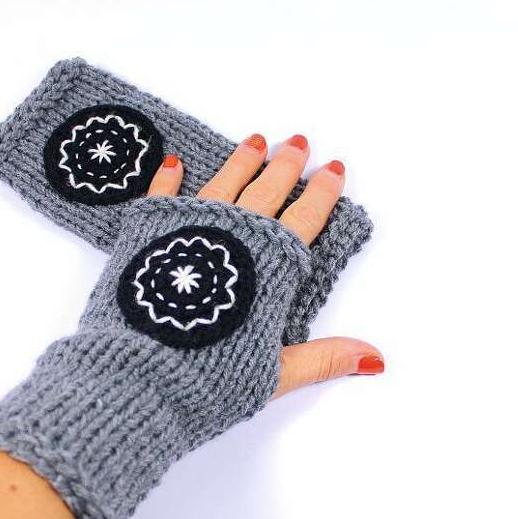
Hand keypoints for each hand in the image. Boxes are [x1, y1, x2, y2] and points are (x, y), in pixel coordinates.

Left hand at [146, 133, 383, 396]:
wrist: (140, 377)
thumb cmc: (210, 379)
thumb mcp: (275, 373)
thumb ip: (324, 358)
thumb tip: (377, 358)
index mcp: (270, 268)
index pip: (305, 220)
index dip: (322, 193)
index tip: (334, 167)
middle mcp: (234, 238)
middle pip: (268, 193)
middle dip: (287, 165)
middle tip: (299, 142)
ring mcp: (189, 230)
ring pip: (224, 184)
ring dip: (243, 160)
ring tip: (256, 139)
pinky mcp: (147, 233)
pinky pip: (162, 196)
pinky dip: (169, 178)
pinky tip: (175, 161)